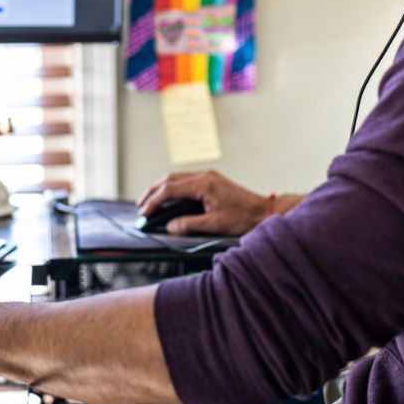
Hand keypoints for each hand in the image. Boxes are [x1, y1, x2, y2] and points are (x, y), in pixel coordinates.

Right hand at [136, 170, 268, 235]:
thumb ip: (189, 224)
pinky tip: (169, 198)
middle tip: (140, 205)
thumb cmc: (244, 218)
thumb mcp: (214, 225)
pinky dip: (173, 189)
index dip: (154, 202)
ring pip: (177, 178)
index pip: (170, 190)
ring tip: (149, 201)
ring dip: (162, 189)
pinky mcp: (212, 181)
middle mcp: (205, 176)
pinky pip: (186, 181)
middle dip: (153, 192)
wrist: (264, 211)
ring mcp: (209, 177)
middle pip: (170, 179)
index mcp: (204, 184)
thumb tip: (170, 226)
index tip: (144, 213)